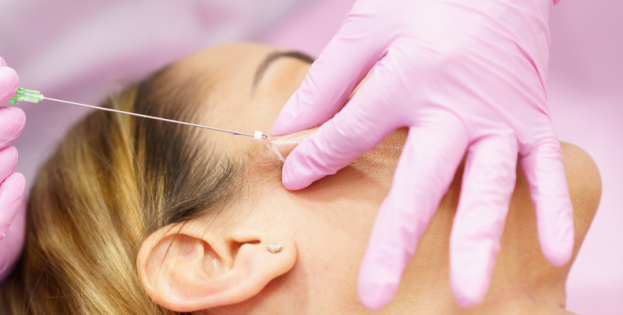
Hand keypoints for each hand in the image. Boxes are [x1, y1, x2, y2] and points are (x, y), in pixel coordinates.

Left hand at [270, 0, 571, 308]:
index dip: (317, 158)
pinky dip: (553, 210)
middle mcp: (455, 108)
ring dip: (475, 241)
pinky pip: (547, 170)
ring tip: (465, 292)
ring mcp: (499, 119)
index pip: (351, 132)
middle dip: (394, 241)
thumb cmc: (424, 4)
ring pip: (485, 188)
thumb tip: (283, 128)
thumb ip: (327, 82)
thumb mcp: (366, 28)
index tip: (294, 181)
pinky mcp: (532, 122)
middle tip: (375, 293)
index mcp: (408, 79)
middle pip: (419, 183)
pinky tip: (554, 254)